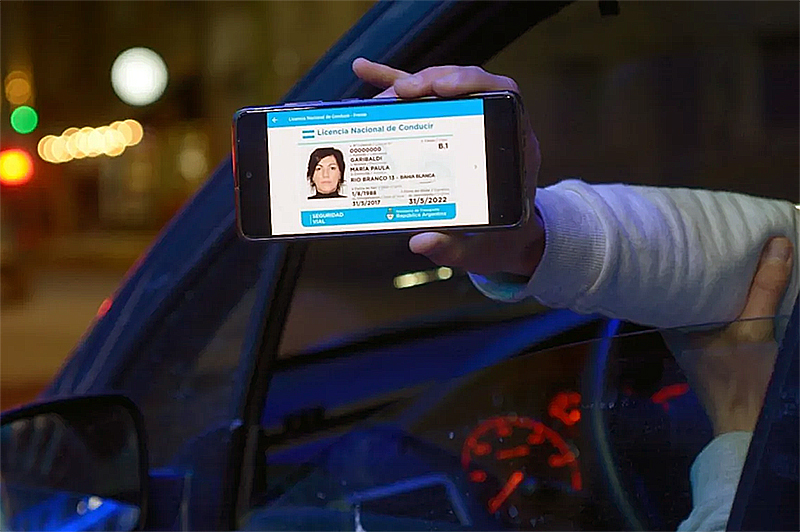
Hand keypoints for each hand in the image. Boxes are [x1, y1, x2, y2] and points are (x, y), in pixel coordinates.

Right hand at [352, 58, 544, 276]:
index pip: (504, 96)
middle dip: (432, 81)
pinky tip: (366, 74)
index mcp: (514, 150)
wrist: (506, 244)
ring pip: (442, 91)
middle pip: (468, 86)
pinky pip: (420, 106)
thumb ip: (454, 249)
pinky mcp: (445, 132)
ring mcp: (467, 127)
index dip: (475, 83)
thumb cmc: (500, 243)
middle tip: (401, 92)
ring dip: (410, 84)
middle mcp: (493, 130)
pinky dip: (394, 89)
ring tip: (378, 92)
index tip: (443, 88)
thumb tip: (421, 241)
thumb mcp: (481, 251)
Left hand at [673, 237, 793, 435]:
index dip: (670, 258)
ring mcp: (694, 340)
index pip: (662, 283)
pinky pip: (715, 313)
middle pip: (683, 289)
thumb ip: (765, 288)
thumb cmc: (743, 379)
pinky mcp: (712, 348)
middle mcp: (677, 329)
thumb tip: (777, 243)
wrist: (749, 426)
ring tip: (726, 250)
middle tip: (710, 232)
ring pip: (700, 301)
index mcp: (673, 323)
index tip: (680, 232)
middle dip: (697, 265)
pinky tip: (740, 284)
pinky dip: (727, 298)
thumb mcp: (756, 328)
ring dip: (714, 282)